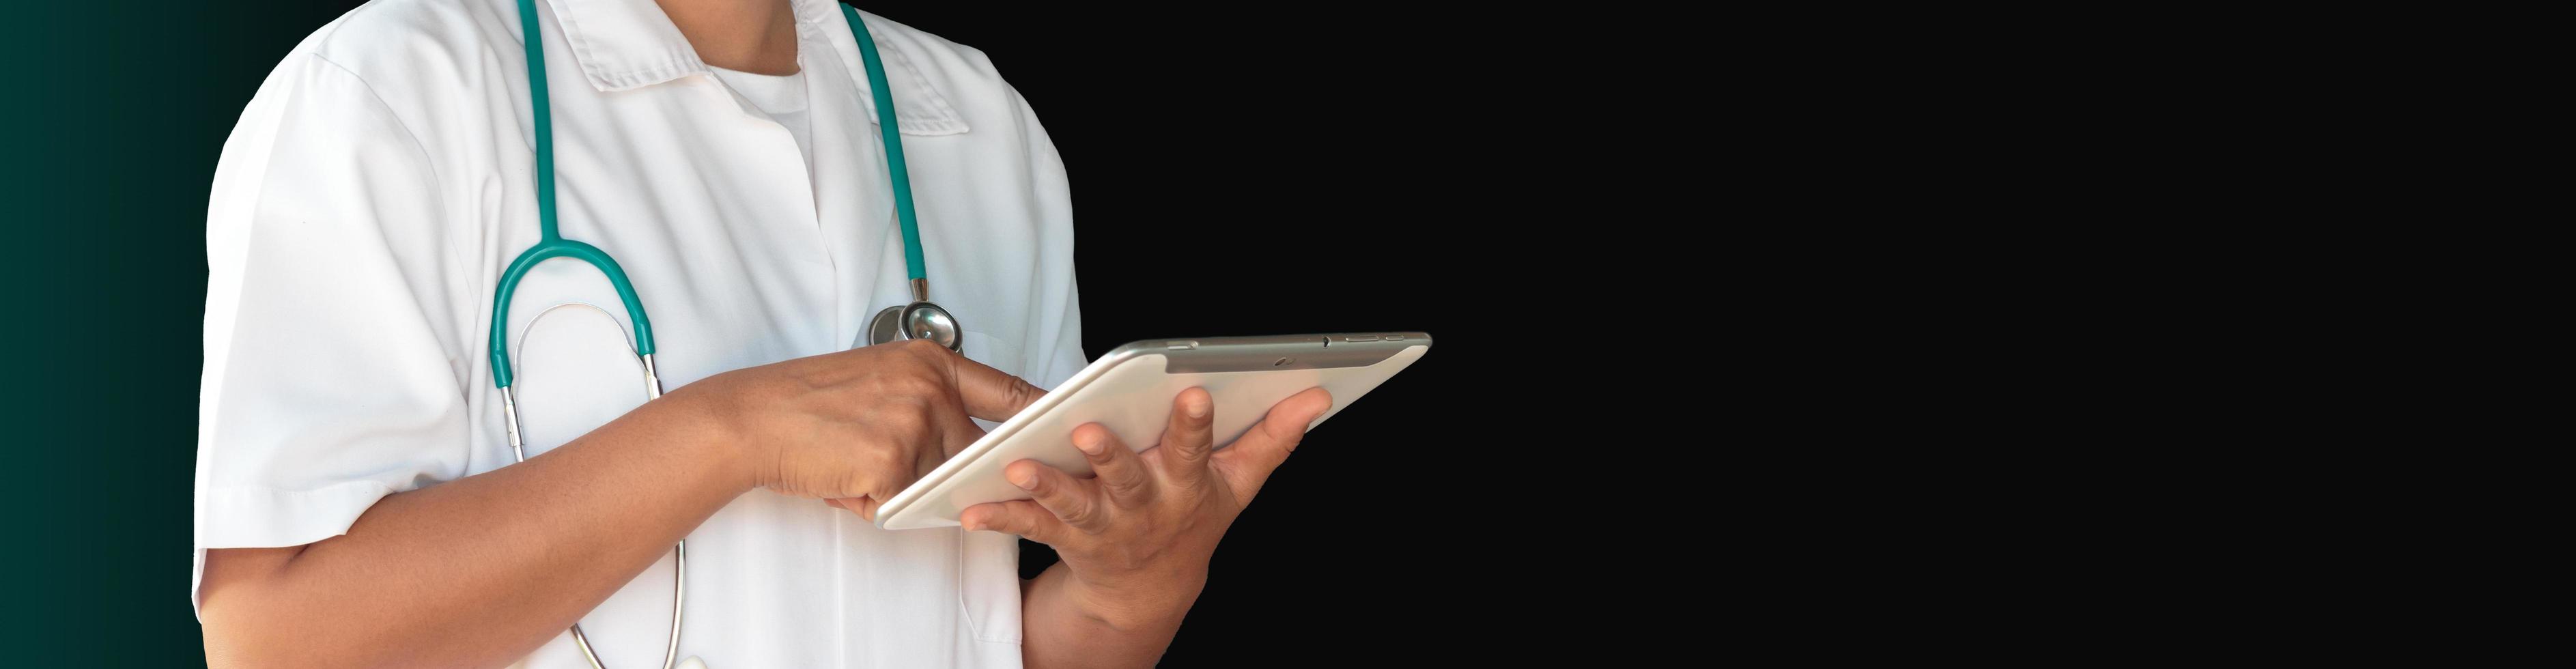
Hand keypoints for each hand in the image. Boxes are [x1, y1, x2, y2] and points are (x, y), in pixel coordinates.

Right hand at [670, 338, 1044, 520]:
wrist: (752, 418)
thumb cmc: (807, 401)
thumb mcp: (879, 379)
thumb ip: (929, 401)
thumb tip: (968, 441)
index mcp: (930, 363)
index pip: (1009, 390)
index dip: (1039, 413)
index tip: (1067, 425)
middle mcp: (930, 389)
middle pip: (969, 451)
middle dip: (934, 468)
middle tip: (878, 455)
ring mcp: (915, 425)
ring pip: (933, 482)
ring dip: (895, 485)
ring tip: (849, 458)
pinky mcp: (893, 463)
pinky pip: (900, 503)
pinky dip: (870, 502)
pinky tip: (839, 475)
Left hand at [959, 386, 1333, 626]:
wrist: (1148, 589)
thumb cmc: (1191, 519)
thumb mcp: (1239, 484)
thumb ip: (1273, 436)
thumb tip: (1317, 394)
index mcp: (1186, 485)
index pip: (1195, 448)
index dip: (1195, 424)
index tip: (1193, 393)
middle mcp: (1143, 506)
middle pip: (1126, 477)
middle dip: (1110, 455)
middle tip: (1090, 431)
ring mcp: (1102, 525)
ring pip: (1072, 502)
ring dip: (1045, 483)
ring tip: (1019, 464)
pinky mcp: (1064, 536)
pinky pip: (1029, 524)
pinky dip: (1001, 515)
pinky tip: (971, 506)